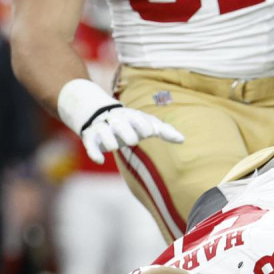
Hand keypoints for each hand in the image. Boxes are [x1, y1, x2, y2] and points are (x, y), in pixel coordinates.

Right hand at [56, 78, 183, 165]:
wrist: (98, 113)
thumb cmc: (130, 122)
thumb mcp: (146, 123)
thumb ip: (164, 130)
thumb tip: (182, 139)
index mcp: (130, 116)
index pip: (138, 119)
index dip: (143, 125)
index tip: (149, 132)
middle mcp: (116, 121)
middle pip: (121, 126)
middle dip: (127, 133)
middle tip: (132, 140)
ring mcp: (102, 129)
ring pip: (105, 135)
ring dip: (110, 142)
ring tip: (114, 146)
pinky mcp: (90, 138)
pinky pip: (90, 145)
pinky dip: (94, 153)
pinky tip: (100, 160)